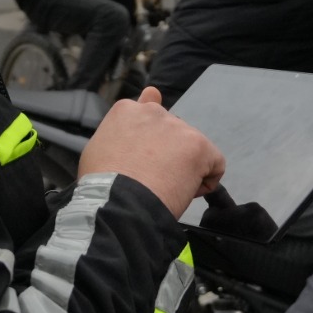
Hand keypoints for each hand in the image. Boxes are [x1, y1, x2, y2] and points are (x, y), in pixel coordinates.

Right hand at [80, 86, 223, 218]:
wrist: (119, 202)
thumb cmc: (101, 184)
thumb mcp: (98, 148)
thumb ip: (120, 129)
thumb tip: (141, 109)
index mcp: (127, 111)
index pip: (148, 117)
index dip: (151, 142)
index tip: (146, 158)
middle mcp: (154, 112)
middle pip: (171, 133)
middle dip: (168, 153)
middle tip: (152, 178)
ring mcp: (178, 128)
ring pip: (191, 149)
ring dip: (184, 167)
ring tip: (165, 188)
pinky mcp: (199, 146)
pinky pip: (214, 163)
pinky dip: (206, 180)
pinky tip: (186, 191)